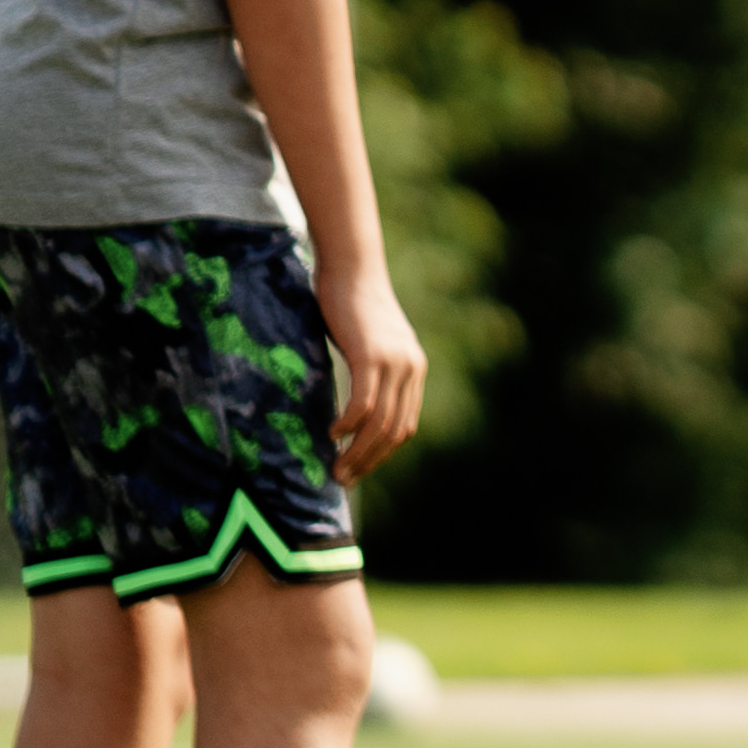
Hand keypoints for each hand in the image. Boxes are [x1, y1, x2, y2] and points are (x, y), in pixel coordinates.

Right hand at [322, 261, 428, 482]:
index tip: (359, 469)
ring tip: (336, 467)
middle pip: (394, 430)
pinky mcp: (372, 354)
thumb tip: (354, 411)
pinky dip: (349, 423)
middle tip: (343, 479)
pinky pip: (363, 402)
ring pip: (380, 422)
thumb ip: (371, 374)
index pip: (404, 425)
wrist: (351, 269)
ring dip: (357, 450)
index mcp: (414, 369)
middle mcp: (410, 368)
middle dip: (369, 460)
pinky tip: (333, 433)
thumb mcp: (369, 345)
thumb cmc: (351, 306)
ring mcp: (394, 362)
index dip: (382, 453)